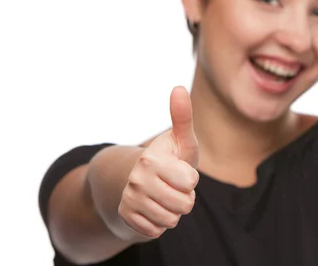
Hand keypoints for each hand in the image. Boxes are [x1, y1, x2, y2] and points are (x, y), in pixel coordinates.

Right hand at [118, 86, 199, 239]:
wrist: (142, 179)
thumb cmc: (171, 158)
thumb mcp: (182, 139)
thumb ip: (183, 116)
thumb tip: (178, 87)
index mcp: (151, 159)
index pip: (190, 182)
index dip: (191, 180)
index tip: (180, 170)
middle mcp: (136, 179)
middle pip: (183, 205)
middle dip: (185, 198)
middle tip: (174, 186)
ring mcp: (129, 199)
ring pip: (170, 221)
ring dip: (173, 212)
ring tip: (166, 196)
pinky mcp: (126, 216)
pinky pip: (155, 231)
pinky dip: (159, 223)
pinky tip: (154, 208)